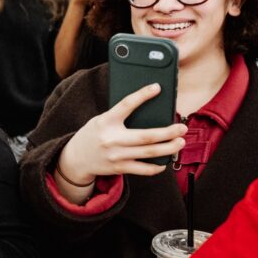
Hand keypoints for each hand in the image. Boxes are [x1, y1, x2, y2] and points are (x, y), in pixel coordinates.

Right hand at [58, 83, 186, 184]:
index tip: (157, 87)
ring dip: (168, 148)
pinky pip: (143, 169)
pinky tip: (165, 161)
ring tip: (180, 142)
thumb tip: (148, 111)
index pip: (126, 105)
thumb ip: (119, 116)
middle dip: (168, 132)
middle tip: (182, 128)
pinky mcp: (120, 168)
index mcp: (106, 121)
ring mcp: (116, 155)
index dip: (142, 95)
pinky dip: (157, 166)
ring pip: (149, 153)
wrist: (75, 158)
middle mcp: (112, 139)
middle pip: (146, 136)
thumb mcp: (101, 120)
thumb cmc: (92, 135)